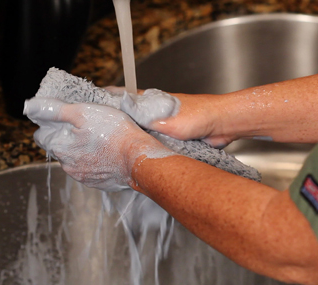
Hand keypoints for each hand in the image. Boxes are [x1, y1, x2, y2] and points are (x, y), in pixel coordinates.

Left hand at [24, 98, 173, 190]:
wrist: (139, 157)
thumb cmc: (115, 133)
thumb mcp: (83, 112)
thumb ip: (55, 110)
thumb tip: (31, 106)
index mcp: (60, 147)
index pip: (42, 136)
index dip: (54, 124)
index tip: (70, 120)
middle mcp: (68, 166)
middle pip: (59, 148)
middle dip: (69, 138)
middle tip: (89, 128)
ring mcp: (84, 177)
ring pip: (75, 160)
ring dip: (82, 151)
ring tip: (100, 141)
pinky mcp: (98, 183)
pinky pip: (90, 170)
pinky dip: (95, 162)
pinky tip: (107, 153)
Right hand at [105, 87, 237, 147]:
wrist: (222, 125)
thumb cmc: (199, 115)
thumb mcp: (169, 121)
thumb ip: (149, 124)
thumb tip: (128, 128)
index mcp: (153, 101)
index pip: (126, 98)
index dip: (110, 101)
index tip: (95, 106)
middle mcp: (157, 111)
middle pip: (133, 117)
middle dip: (120, 125)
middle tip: (104, 134)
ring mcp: (165, 124)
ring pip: (145, 131)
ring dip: (136, 138)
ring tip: (118, 147)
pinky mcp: (174, 137)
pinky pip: (157, 142)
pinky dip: (150, 147)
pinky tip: (143, 154)